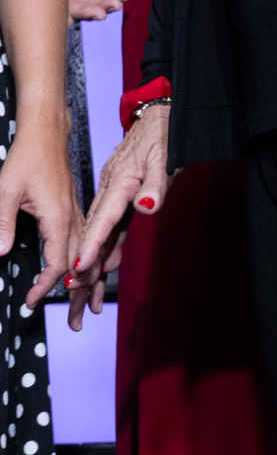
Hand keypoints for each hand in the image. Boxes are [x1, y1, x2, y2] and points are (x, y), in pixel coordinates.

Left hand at [0, 106, 75, 314]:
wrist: (47, 133)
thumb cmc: (28, 157)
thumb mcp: (6, 190)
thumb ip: (3, 223)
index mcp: (59, 216)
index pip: (59, 262)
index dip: (45, 286)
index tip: (31, 300)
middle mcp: (74, 218)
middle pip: (82, 265)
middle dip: (79, 295)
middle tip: (75, 321)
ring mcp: (77, 214)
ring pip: (89, 255)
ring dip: (89, 283)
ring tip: (86, 306)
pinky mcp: (75, 210)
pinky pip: (87, 243)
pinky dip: (90, 264)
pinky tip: (87, 272)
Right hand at [70, 103, 170, 326]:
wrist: (160, 115)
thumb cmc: (163, 132)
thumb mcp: (164, 156)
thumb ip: (156, 184)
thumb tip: (145, 207)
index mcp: (119, 182)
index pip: (103, 220)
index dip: (91, 245)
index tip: (78, 269)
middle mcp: (112, 189)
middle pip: (94, 232)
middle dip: (83, 263)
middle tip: (73, 294)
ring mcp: (114, 191)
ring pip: (99, 231)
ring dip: (92, 260)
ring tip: (84, 291)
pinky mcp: (120, 192)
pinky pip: (110, 223)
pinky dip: (106, 244)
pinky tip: (105, 262)